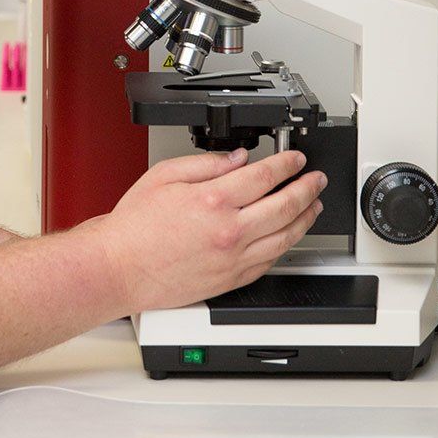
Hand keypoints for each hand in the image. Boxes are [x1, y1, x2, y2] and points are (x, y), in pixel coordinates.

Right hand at [84, 147, 325, 315]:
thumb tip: (236, 159)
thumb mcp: (163, 176)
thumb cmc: (135, 227)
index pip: (264, 175)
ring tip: (313, 205)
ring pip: (286, 236)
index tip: (295, 158)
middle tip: (316, 179)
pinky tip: (289, 235)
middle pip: (285, 205)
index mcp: (213, 200)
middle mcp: (230, 230)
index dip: (286, 164)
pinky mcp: (233, 279)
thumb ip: (205, 163)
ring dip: (306, 217)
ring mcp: (235, 258)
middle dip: (307, 188)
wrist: (121, 268)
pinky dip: (286, 244)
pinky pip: (271, 260)